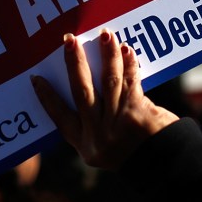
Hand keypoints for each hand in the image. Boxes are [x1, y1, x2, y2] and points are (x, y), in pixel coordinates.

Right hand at [31, 28, 178, 169]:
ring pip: (108, 82)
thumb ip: (96, 125)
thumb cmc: (136, 154)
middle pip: (82, 92)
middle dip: (75, 64)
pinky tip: (126, 50)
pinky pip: (130, 82)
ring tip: (105, 35)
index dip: (47, 98)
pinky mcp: (137, 114)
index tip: (36, 78)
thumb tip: (91, 84)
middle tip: (69, 41)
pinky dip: (129, 64)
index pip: (60, 118)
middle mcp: (98, 135)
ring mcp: (117, 125)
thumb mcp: (107, 149)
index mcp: (87, 145)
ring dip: (106, 55)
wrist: (166, 167)